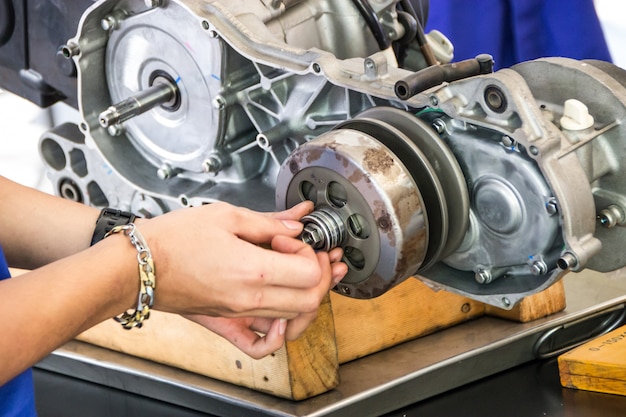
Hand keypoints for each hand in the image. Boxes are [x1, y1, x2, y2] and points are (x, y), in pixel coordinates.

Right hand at [139, 200, 346, 326]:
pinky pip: (261, 345)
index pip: (310, 274)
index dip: (311, 253)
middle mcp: (250, 298)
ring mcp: (239, 314)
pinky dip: (280, 335)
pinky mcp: (228, 322)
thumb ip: (269, 222)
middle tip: (309, 254)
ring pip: (294, 319)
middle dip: (320, 275)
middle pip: (310, 300)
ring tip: (303, 274)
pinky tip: (280, 315)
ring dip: (307, 297)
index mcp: (252, 270)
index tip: (293, 238)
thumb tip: (297, 222)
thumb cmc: (173, 239)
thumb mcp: (226, 216)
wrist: (138, 266)